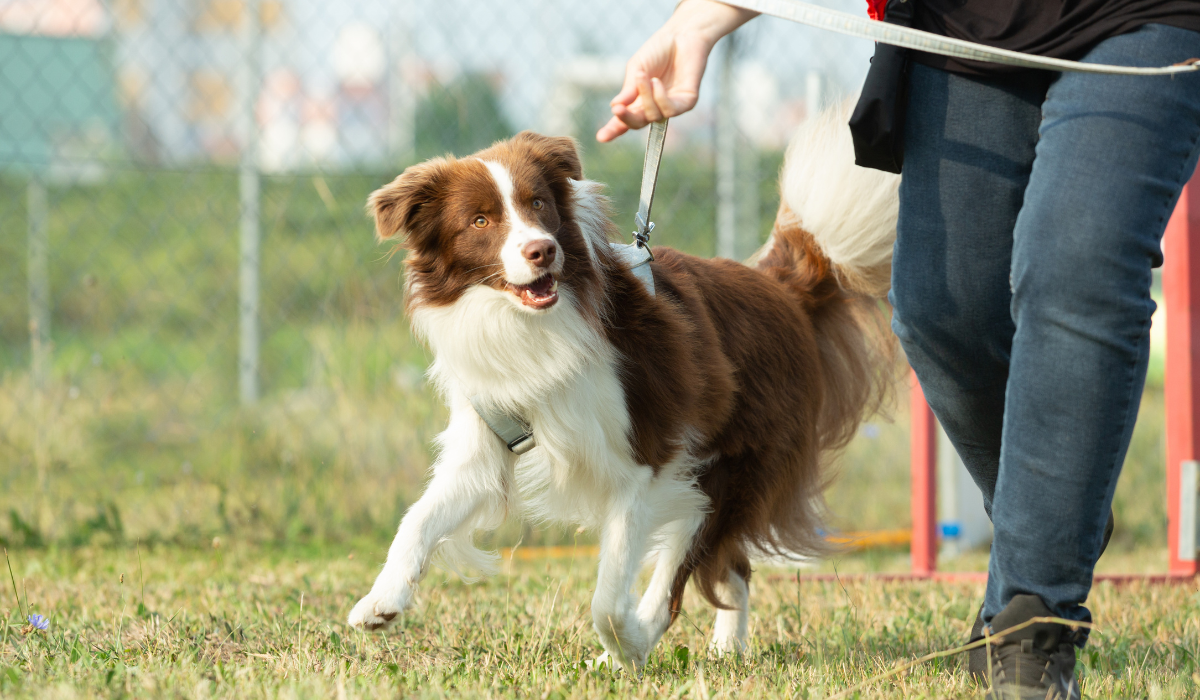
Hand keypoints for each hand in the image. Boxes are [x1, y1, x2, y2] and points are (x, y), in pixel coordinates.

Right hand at [596, 0, 756, 141]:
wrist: (682, 34)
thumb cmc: (659, 49)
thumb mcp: (637, 68)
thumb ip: (629, 89)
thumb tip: (615, 107)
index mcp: (639, 99)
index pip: (626, 118)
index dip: (613, 129)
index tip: (601, 137)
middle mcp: (655, 106)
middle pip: (638, 123)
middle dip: (626, 119)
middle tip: (618, 110)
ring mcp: (671, 105)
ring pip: (654, 116)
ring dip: (645, 97)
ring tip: (644, 77)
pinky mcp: (687, 102)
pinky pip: (670, 110)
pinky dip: (660, 98)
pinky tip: (657, 83)